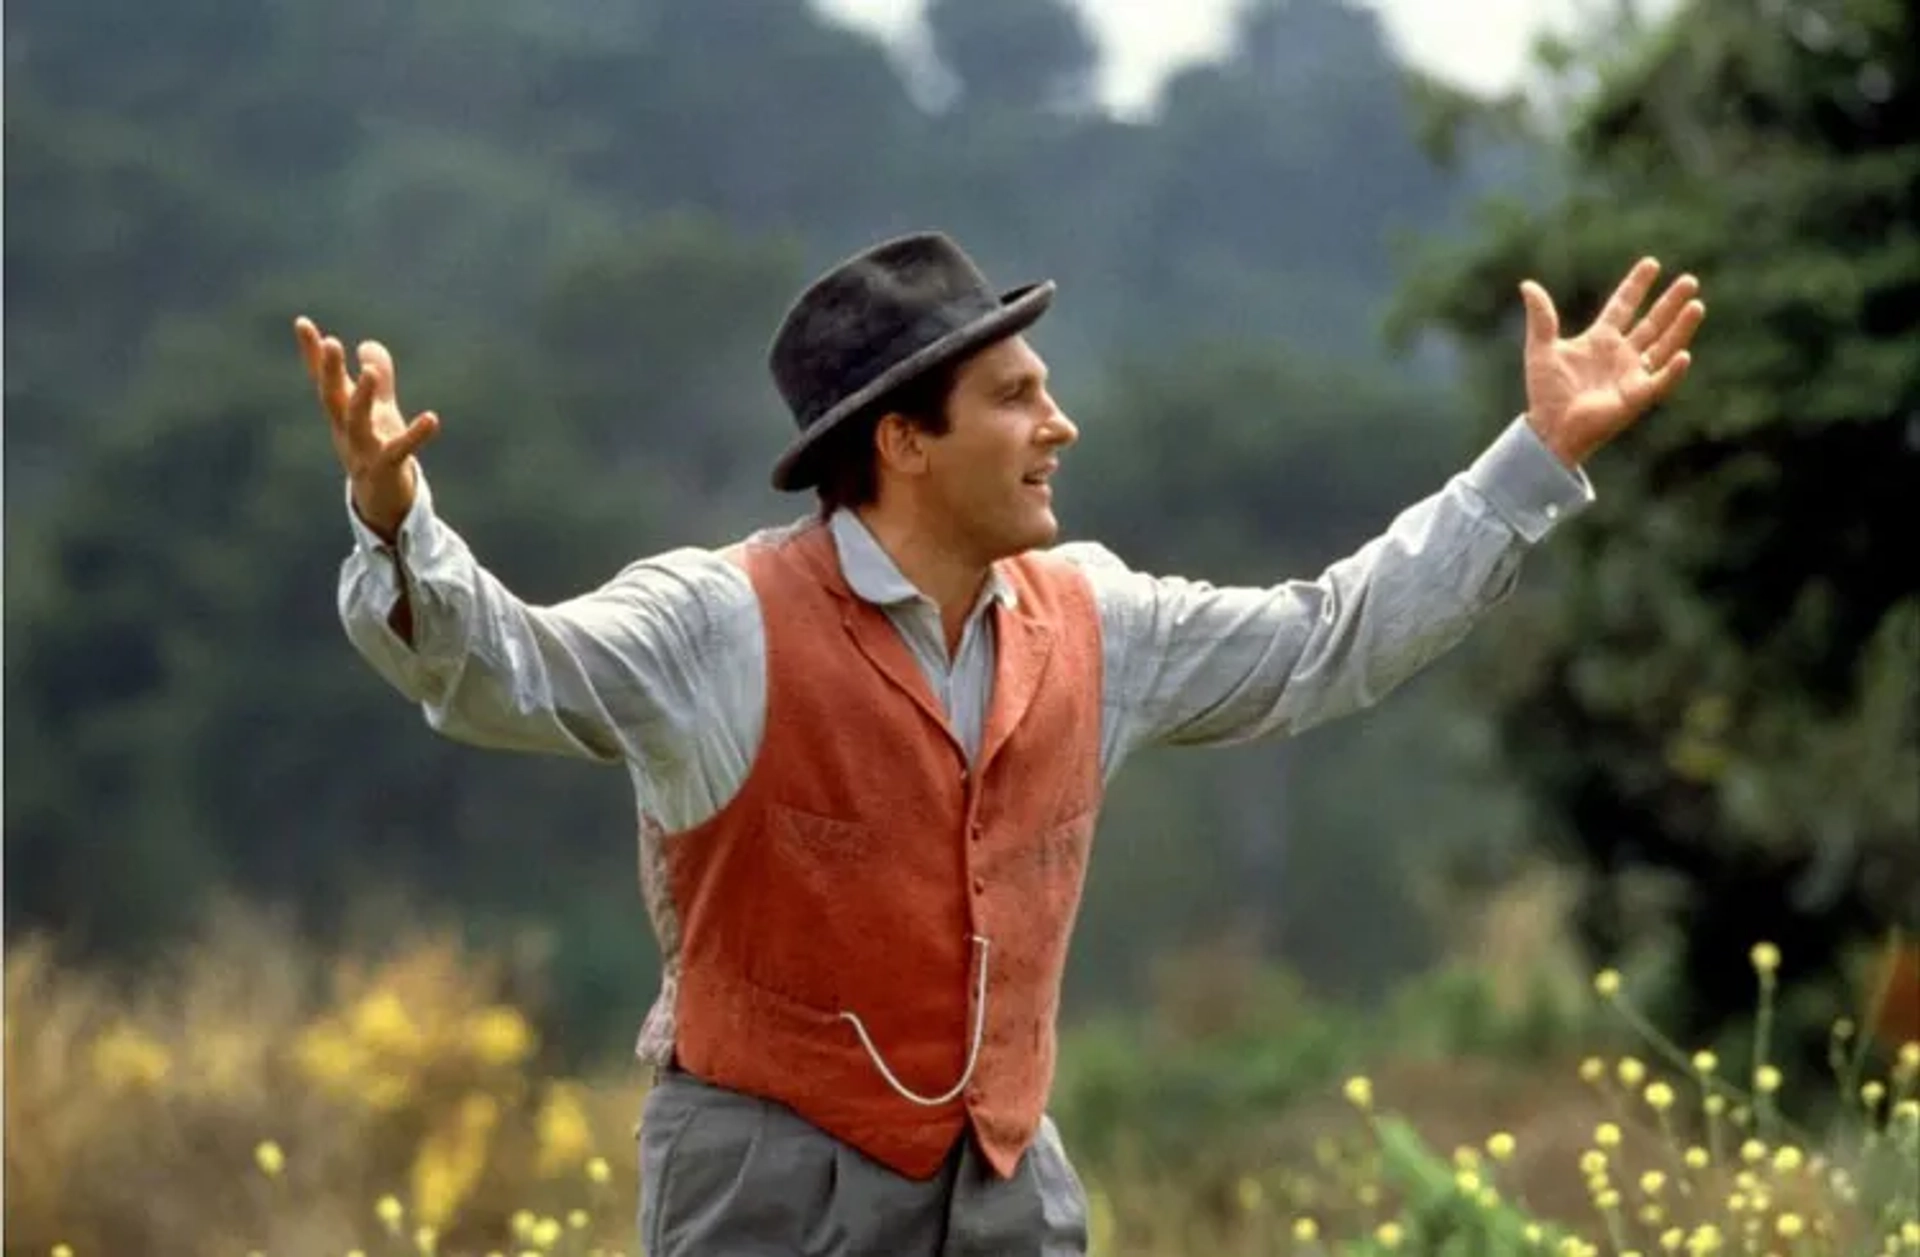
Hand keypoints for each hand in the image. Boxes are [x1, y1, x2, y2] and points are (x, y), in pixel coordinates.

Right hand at [295, 316, 439, 540]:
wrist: (381, 503)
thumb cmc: (376, 450)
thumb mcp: (378, 410)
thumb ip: (376, 377)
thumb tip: (369, 343)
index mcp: (342, 414)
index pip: (324, 379)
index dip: (312, 353)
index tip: (302, 322)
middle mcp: (346, 430)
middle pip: (332, 398)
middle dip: (330, 372)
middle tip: (331, 343)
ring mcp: (362, 451)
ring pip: (358, 423)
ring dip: (362, 398)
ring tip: (372, 375)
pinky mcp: (386, 469)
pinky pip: (400, 450)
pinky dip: (415, 435)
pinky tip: (432, 418)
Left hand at [1519, 257, 1704, 467]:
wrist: (1549, 428)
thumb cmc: (1546, 392)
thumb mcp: (1541, 349)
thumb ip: (1541, 318)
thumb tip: (1527, 285)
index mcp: (1600, 340)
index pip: (1623, 306)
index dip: (1636, 286)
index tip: (1651, 263)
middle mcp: (1621, 354)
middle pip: (1652, 322)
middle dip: (1670, 302)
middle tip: (1690, 280)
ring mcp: (1632, 375)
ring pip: (1664, 346)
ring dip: (1681, 328)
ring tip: (1696, 305)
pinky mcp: (1637, 397)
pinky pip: (1660, 381)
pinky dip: (1672, 370)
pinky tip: (1684, 354)